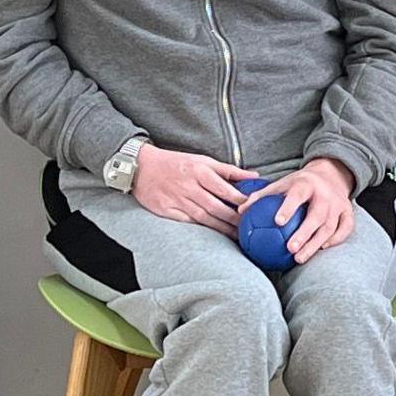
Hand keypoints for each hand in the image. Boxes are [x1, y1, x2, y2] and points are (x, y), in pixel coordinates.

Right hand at [130, 144, 248, 229]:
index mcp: (199, 171)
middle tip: (247, 227)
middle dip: (233, 219)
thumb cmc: (175, 163)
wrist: (141, 167)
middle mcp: (189, 186)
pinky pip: (187, 222)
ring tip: (236, 235)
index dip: (240, 200)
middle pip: (216, 206)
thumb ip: (229, 170)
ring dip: (221, 228)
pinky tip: (213, 235)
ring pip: (204, 217)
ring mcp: (177, 199)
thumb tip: (254, 176)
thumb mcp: (202, 160)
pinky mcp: (166, 210)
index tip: (252, 208)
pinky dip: (201, 228)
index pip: (224, 189)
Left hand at [263, 156, 358, 259]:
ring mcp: (338, 205)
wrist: (332, 174)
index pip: (298, 195)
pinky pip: (345, 229)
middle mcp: (325, 194)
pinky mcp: (348, 212)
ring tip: (299, 257)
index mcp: (307, 184)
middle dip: (304, 233)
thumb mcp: (283, 183)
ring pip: (330, 227)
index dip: (288, 208)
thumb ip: (262, 196)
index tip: (278, 221)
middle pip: (317, 216)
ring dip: (315, 244)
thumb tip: (240, 211)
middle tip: (290, 249)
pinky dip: (335, 240)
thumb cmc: (301, 183)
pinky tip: (321, 249)